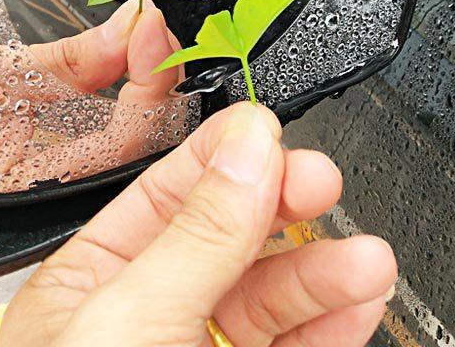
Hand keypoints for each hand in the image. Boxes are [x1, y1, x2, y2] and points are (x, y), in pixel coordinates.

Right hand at [0, 0, 190, 191]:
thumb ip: (72, 59)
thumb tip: (128, 26)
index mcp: (50, 185)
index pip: (135, 133)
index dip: (153, 73)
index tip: (149, 21)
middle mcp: (65, 194)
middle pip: (148, 137)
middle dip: (160, 73)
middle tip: (152, 24)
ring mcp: (62, 181)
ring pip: (135, 136)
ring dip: (146, 79)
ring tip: (144, 33)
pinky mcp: (54, 165)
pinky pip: (109, 131)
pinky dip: (123, 89)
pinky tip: (123, 58)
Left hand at [0, 102, 396, 346]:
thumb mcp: (128, 325)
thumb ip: (195, 237)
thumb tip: (249, 147)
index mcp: (90, 288)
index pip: (162, 196)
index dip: (220, 157)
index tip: (267, 130)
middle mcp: (144, 318)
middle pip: (225, 240)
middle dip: (278, 207)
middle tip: (321, 181)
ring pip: (269, 297)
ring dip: (320, 271)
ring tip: (363, 255)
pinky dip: (330, 324)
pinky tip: (356, 299)